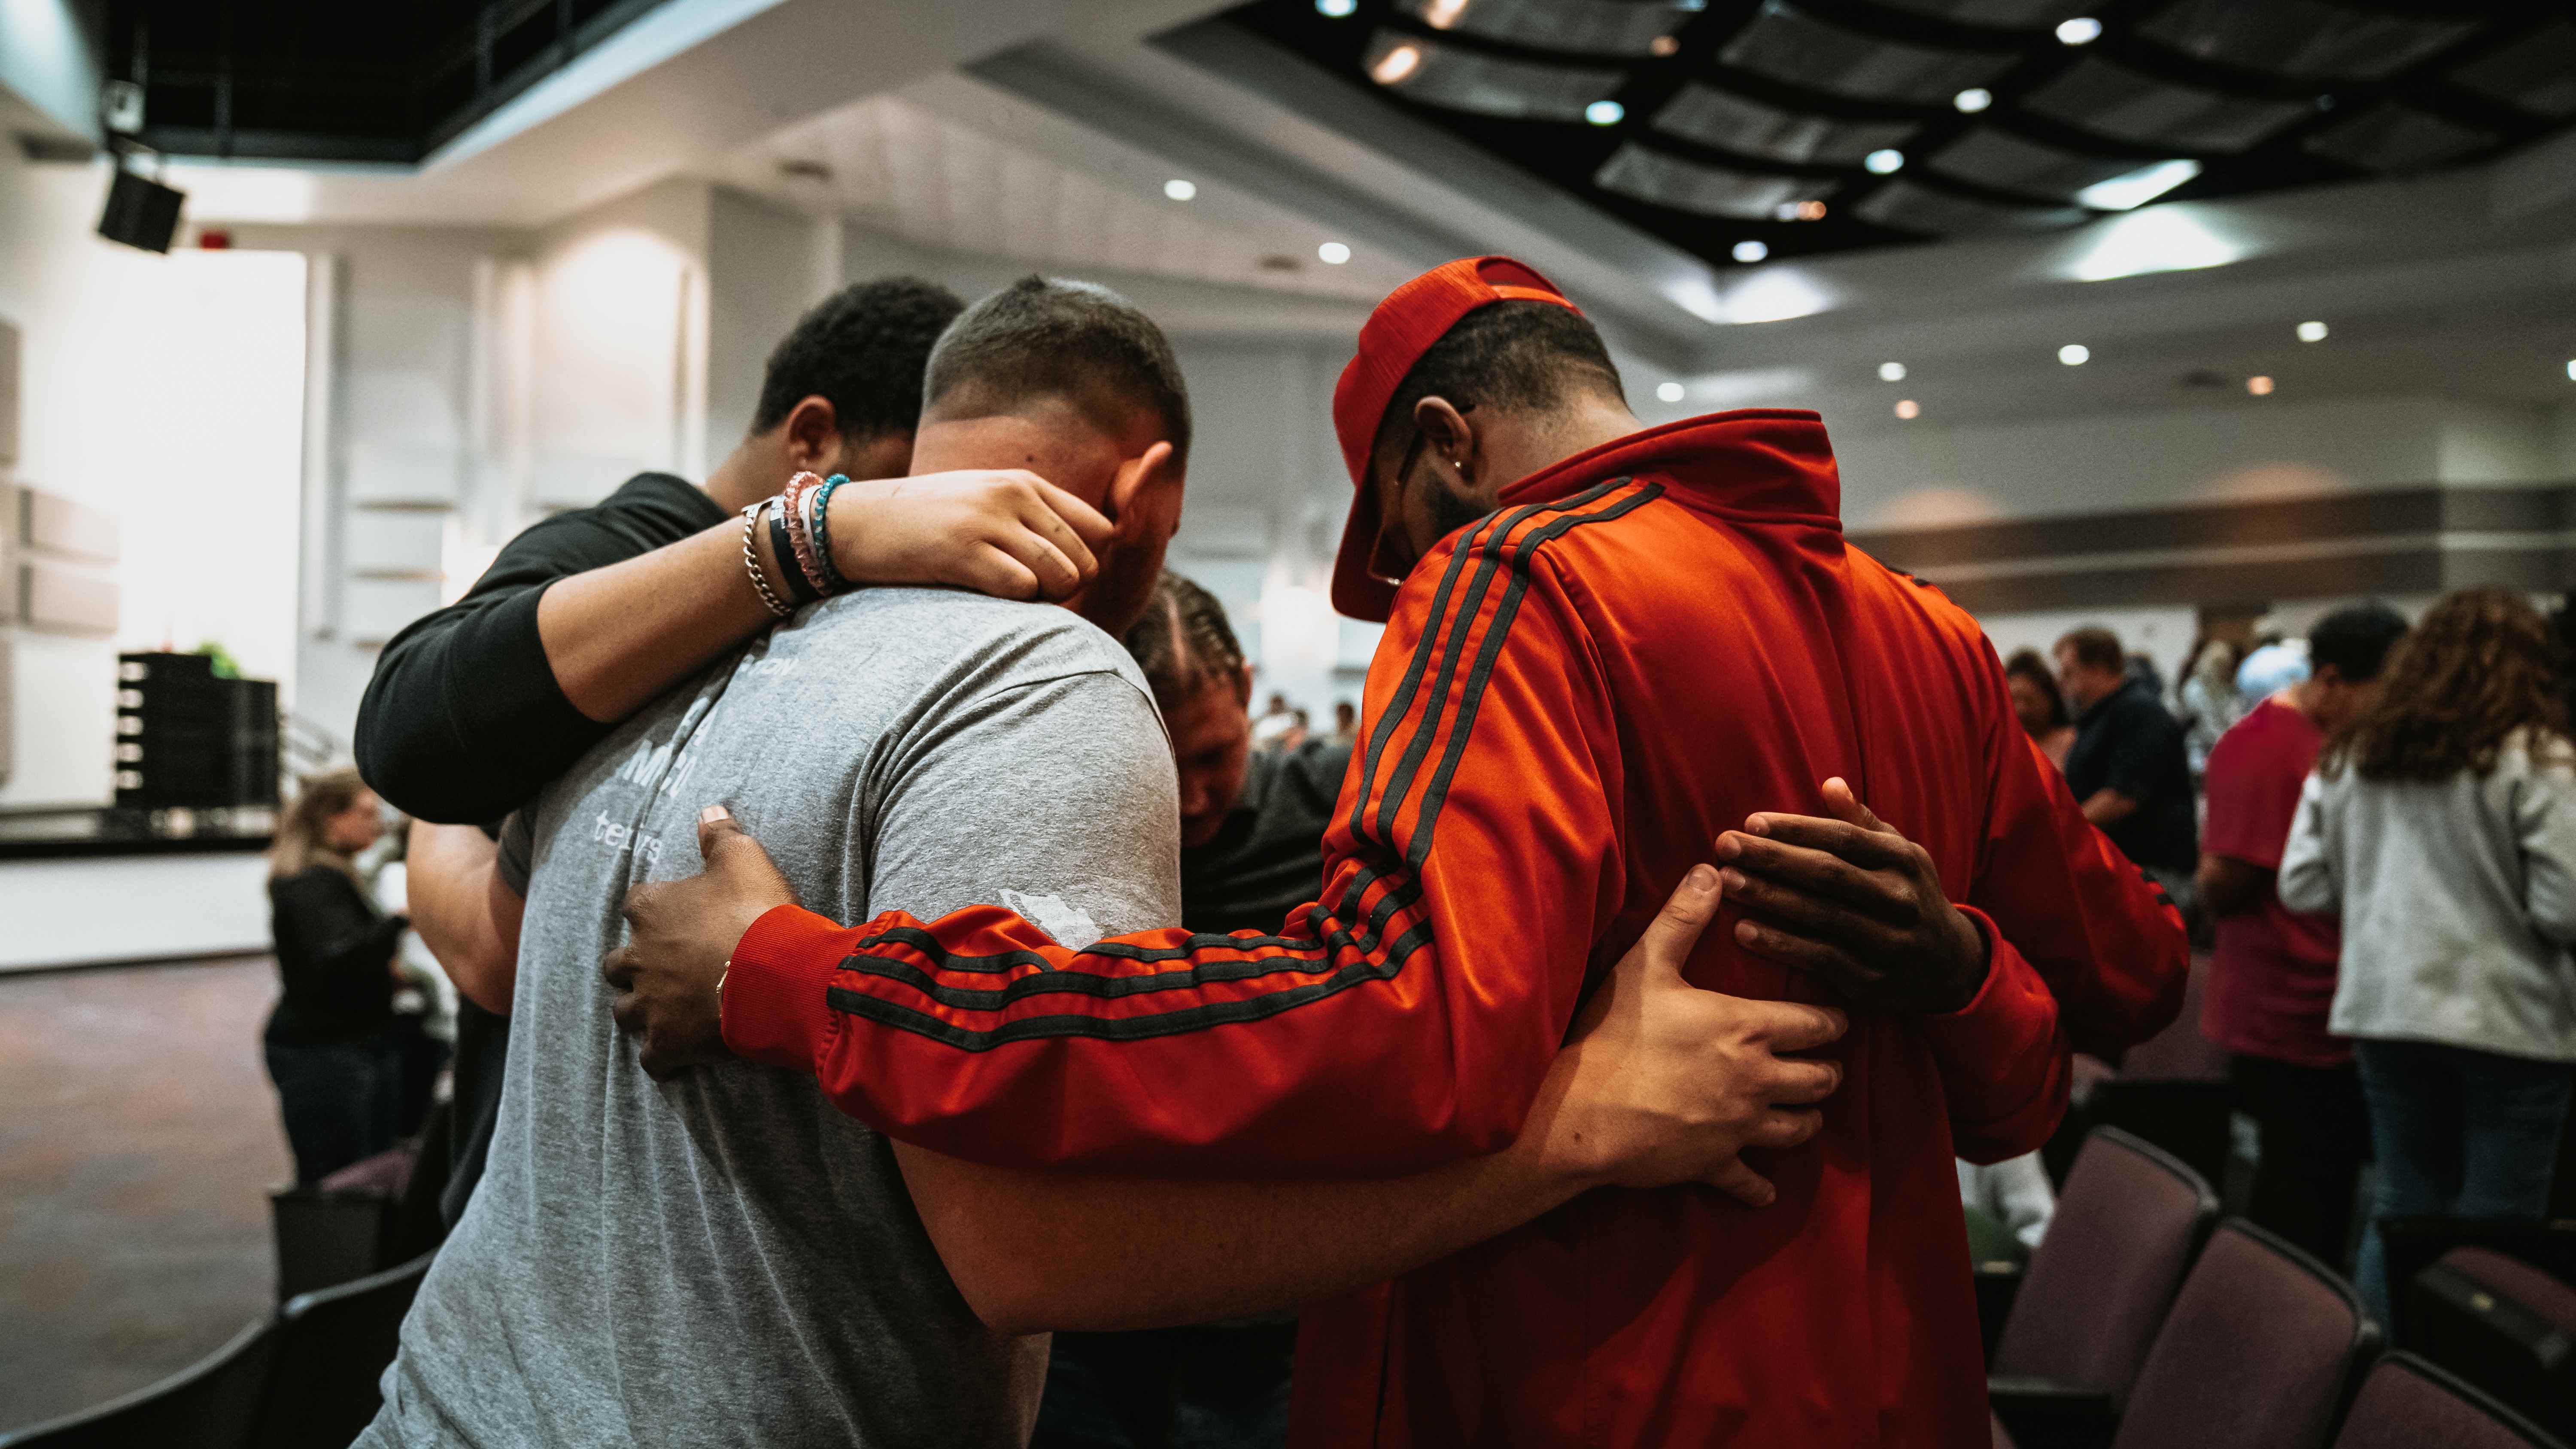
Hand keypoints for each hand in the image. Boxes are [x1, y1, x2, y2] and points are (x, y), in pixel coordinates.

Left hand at [602, 805, 796, 1079]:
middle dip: (634, 965)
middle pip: (617, 963)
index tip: (675, 916)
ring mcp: (650, 1003)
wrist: (778, 976)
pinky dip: (662, 1057)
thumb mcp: (745, 858)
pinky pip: (652, 1058)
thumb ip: (720, 834)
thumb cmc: (758, 912)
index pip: (636, 904)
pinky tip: (678, 1055)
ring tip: (665, 1011)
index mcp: (651, 909)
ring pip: (625, 1011)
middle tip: (665, 967)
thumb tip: (708, 809)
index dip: (654, 910)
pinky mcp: (667, 1043)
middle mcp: (639, 956)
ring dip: (640, 1010)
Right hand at [827, 469, 1116, 601]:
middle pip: (1087, 560)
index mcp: (1023, 483)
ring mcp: (987, 521)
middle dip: (1067, 589)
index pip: (1100, 529)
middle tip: (1030, 595)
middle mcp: (1012, 495)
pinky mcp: (962, 551)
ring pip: (1062, 576)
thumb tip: (1089, 553)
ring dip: (1044, 601)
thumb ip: (1032, 518)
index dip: (1088, 563)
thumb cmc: (924, 522)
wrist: (854, 523)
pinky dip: (1014, 606)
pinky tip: (986, 599)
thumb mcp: (984, 502)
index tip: (1055, 577)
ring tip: (1010, 598)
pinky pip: (1022, 589)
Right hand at [1525, 865, 1845, 1206]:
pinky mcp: (1714, 1164)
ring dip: (1806, 1117)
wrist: (1578, 1114)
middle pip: (1822, 1079)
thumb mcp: (1644, 966)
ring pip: (1801, 1128)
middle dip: (1826, 1069)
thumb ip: (1683, 917)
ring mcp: (1739, 1128)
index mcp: (1747, 1028)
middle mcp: (1757, 1080)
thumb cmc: (1612, 1035)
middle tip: (1820, 1062)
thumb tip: (1712, 870)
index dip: (1832, 1021)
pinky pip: (1751, 1182)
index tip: (1833, 1019)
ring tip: (1801, 1108)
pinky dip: (1760, 1184)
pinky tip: (1764, 1185)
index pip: (1818, 1025)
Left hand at [1716, 777, 1988, 1014]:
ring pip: (1821, 916)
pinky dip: (1781, 946)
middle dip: (1773, 858)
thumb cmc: (1909, 895)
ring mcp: (1888, 942)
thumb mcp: (1900, 855)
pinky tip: (1744, 932)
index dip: (1796, 828)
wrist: (1951, 967)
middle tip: (1725, 846)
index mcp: (1903, 860)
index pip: (1844, 838)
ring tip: (1727, 883)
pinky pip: (1821, 959)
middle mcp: (1899, 899)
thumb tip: (1830, 783)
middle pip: (1828, 874)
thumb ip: (1862, 822)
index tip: (1751, 821)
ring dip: (1770, 898)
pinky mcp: (1873, 981)